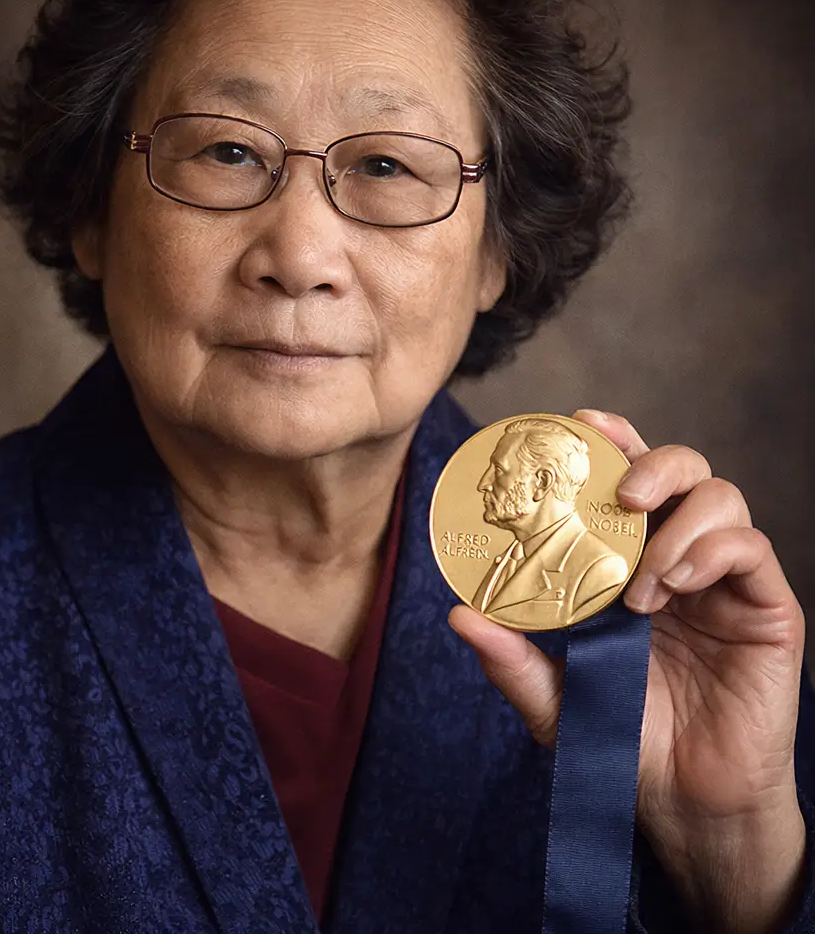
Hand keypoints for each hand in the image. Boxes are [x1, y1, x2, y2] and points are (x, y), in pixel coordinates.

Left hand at [449, 409, 806, 933]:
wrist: (684, 800)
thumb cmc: (620, 737)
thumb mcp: (552, 695)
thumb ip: (512, 657)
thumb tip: (457, 615)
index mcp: (629, 561)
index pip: (626, 481)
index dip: (611, 441)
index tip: (580, 422)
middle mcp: (678, 557)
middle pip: (683, 470)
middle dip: (652, 461)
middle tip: (621, 493)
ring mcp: (724, 581)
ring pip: (723, 498)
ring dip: (679, 522)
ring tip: (646, 578)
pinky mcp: (766, 608)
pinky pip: (751, 551)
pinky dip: (712, 551)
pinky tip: (676, 585)